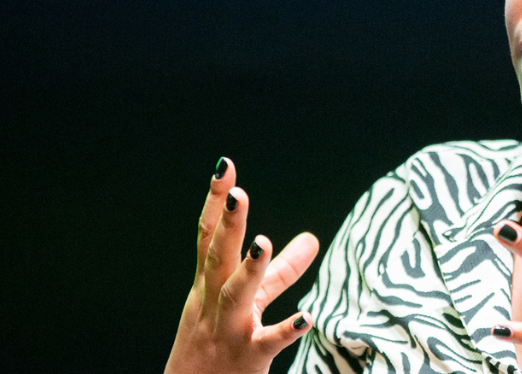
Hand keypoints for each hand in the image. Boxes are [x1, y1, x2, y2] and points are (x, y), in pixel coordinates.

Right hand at [165, 157, 320, 373]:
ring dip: (248, 270)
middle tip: (236, 192)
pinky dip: (287, 330)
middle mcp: (213, 304)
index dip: (214, 202)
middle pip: (217, 259)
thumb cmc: (218, 342)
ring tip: (262, 243)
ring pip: (234, 297)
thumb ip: (281, 270)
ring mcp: (229, 330)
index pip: (208, 237)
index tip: (224, 166)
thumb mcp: (245, 301)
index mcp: (209, 285)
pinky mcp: (248, 357)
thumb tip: (313, 238)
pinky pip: (268, 342)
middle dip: (226, 225)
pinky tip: (307, 317)